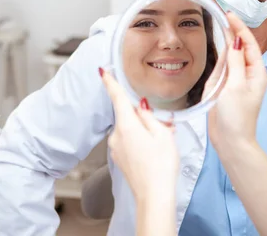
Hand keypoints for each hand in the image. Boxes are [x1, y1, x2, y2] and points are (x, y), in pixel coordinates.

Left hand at [99, 68, 178, 203]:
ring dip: (144, 131)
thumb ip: (150, 116)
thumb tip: (141, 106)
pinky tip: (154, 152)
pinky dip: (140, 141)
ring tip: (163, 143)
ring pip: (130, 129)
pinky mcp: (119, 159)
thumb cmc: (161, 166)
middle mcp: (117, 135)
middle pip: (128, 115)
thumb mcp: (162, 134)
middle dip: (144, 117)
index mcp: (127, 125)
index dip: (110, 82)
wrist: (154, 196)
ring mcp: (116, 148)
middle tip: (164, 128)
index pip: (117, 98)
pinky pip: (129, 141)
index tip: (103, 71)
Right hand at [205, 12, 266, 149]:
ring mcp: (236, 81)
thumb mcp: (235, 87)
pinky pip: (221, 68)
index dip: (239, 27)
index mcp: (256, 73)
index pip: (248, 44)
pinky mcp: (225, 88)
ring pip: (230, 56)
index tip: (228, 14)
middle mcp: (247, 74)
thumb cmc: (237, 117)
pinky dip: (218, 58)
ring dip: (225, 41)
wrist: (231, 142)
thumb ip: (233, 63)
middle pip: (239, 47)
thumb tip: (234, 41)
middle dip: (232, 30)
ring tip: (219, 23)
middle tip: (221, 12)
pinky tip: (216, 47)